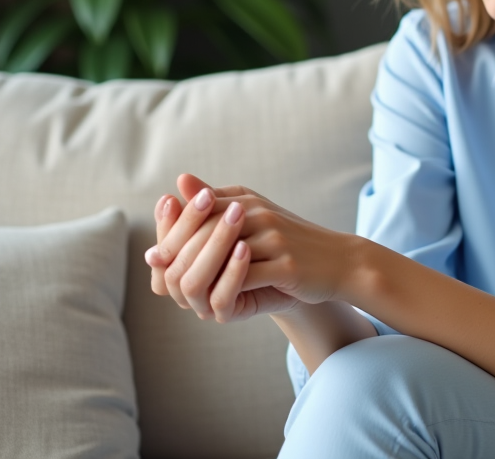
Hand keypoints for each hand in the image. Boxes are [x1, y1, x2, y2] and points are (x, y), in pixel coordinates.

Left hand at [146, 174, 358, 321]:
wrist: (339, 262)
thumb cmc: (289, 245)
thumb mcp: (253, 219)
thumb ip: (215, 207)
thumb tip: (174, 189)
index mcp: (245, 198)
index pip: (196, 210)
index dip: (171, 235)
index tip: (155, 258)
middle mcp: (257, 211)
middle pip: (202, 232)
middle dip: (178, 260)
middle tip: (166, 285)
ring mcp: (272, 236)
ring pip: (218, 257)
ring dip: (198, 281)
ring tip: (187, 298)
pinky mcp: (285, 263)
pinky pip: (243, 280)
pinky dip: (224, 294)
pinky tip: (214, 305)